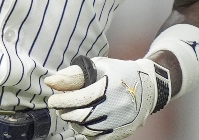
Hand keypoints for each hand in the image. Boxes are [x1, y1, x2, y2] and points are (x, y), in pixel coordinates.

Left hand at [45, 55, 168, 139]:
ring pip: (89, 129)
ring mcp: (121, 120)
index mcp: (109, 87)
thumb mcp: (97, 67)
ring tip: (70, 114)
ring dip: (74, 123)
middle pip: (82, 116)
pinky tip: (83, 123)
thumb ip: (73, 75)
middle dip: (65, 113)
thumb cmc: (118, 73)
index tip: (52, 100)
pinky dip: (87, 132)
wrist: (148, 86)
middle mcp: (117, 105)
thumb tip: (50, 82)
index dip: (62, 101)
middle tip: (59, 108)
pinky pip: (99, 137)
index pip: (79, 98)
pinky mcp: (124, 131)